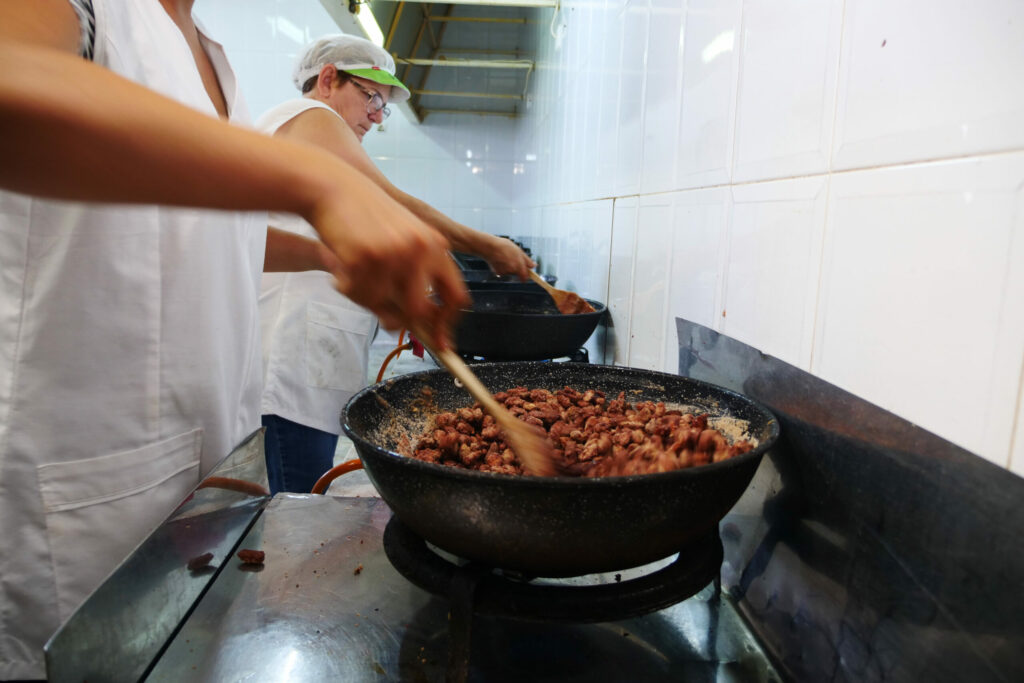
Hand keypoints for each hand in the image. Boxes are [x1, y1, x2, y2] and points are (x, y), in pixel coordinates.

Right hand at [308, 177, 468, 349]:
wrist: (331, 187)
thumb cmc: (364, 216)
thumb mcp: (402, 239)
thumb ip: (413, 278)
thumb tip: (417, 325)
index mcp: (435, 245)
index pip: (456, 296)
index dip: (447, 324)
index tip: (440, 342)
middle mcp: (420, 250)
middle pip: (421, 310)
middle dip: (402, 320)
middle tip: (384, 318)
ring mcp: (393, 255)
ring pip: (384, 307)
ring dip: (366, 299)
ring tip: (355, 276)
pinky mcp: (364, 259)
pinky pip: (359, 296)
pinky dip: (348, 289)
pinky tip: (342, 266)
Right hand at [480, 235, 534, 280]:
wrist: (489, 246)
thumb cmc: (504, 246)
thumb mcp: (518, 250)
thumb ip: (527, 260)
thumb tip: (534, 265)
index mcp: (519, 265)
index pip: (525, 277)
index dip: (526, 276)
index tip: (526, 275)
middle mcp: (512, 270)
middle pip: (517, 273)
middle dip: (516, 268)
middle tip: (512, 258)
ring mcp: (504, 272)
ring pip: (509, 272)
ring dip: (509, 267)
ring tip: (505, 257)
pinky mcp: (498, 272)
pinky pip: (503, 272)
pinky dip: (502, 267)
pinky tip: (499, 260)